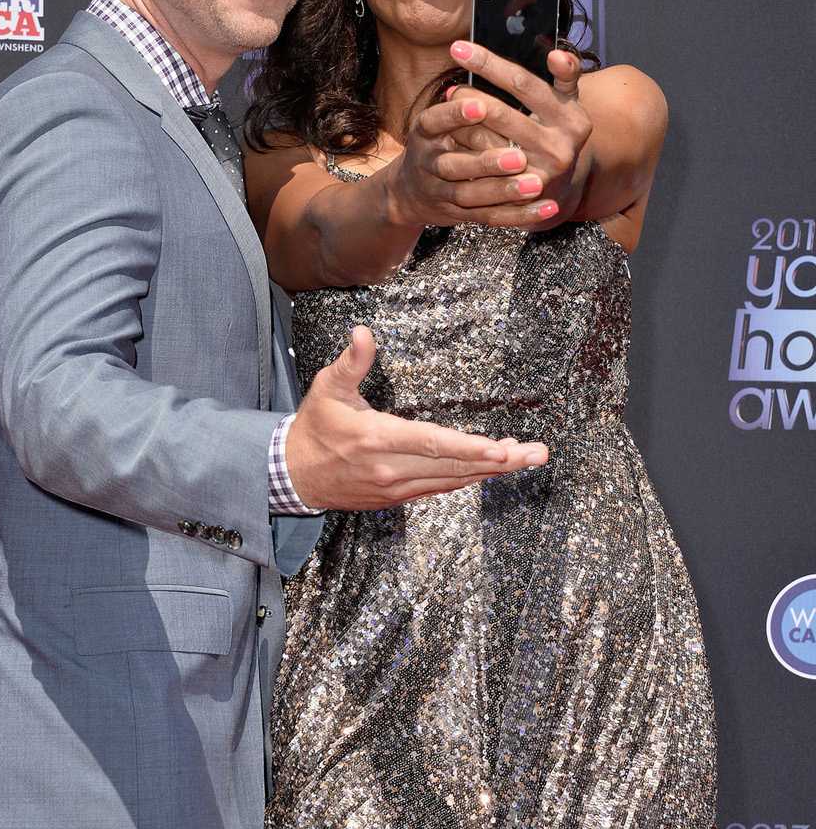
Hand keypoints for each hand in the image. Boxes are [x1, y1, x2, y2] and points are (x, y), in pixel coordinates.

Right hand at [284, 327, 547, 510]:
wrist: (294, 475)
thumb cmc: (315, 426)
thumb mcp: (327, 388)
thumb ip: (351, 362)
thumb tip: (363, 332)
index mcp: (377, 439)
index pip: (432, 444)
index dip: (469, 448)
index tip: (501, 449)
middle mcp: (391, 469)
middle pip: (454, 467)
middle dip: (499, 461)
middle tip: (535, 453)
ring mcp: (396, 487)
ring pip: (453, 480)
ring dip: (491, 470)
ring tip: (525, 458)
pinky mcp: (397, 497)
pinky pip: (441, 488)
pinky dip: (469, 478)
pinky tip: (491, 469)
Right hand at [382, 93, 543, 229]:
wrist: (410, 191)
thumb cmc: (440, 140)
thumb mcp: (440, 116)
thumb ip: (469, 97)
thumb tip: (519, 67)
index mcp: (424, 131)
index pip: (434, 121)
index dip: (456, 115)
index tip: (480, 106)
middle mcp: (427, 161)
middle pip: (454, 165)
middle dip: (487, 161)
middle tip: (519, 156)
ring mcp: (440, 192)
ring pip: (472, 195)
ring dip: (504, 190)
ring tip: (534, 183)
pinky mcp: (458, 214)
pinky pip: (490, 217)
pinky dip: (519, 215)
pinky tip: (545, 209)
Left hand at [446, 42, 593, 224]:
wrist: (559, 190)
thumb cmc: (555, 132)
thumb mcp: (566, 104)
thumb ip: (566, 76)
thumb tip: (555, 53)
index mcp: (571, 118)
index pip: (523, 83)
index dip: (490, 65)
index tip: (459, 49)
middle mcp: (558, 147)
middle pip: (497, 113)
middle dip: (467, 95)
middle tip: (451, 87)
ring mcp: (537, 174)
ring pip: (483, 141)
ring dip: (460, 121)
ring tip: (451, 105)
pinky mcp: (516, 194)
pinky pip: (478, 165)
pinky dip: (463, 147)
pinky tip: (452, 135)